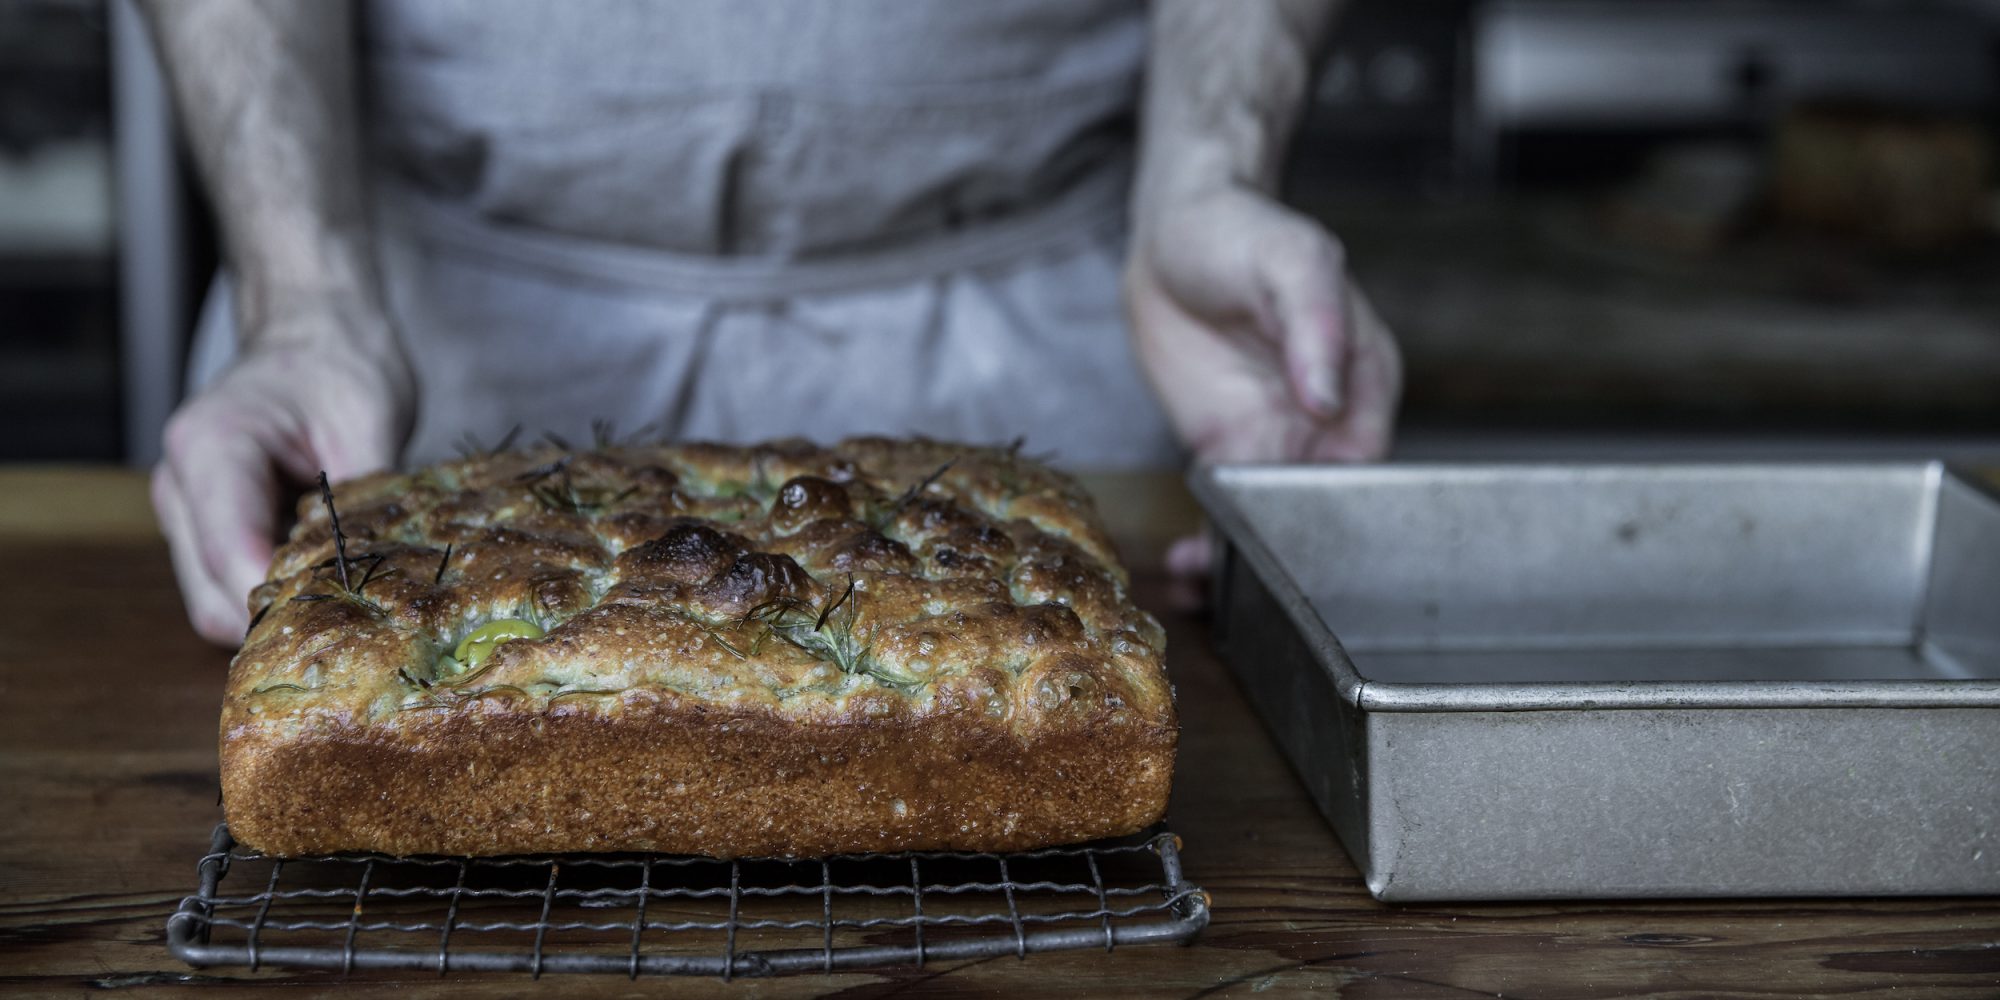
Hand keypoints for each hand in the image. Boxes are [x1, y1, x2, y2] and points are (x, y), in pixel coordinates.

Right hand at [152, 309, 413, 644]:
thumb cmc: (340, 367)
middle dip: (282, 622)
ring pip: (216, 605)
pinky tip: (327, 587)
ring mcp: (184, 511)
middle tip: (358, 628)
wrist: (315, 339)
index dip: (285, 603)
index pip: (233, 555)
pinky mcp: (203, 530)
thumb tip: (375, 579)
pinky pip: (229, 589)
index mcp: (211, 447)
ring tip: (347, 605)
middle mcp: (180, 486)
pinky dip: (275, 599)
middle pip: (215, 599)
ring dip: (277, 616)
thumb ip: (362, 505)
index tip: (344, 623)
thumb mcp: (370, 425)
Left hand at [1125, 185, 1402, 605]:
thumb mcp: (1290, 262)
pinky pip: (1223, 503)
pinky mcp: (1224, 443)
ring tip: (1212, 589)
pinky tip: (1188, 566)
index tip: (1298, 536)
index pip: (1362, 465)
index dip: (1333, 503)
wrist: (1174, 230)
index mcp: (1361, 382)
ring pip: (1267, 513)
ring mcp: (1272, 435)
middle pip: (1315, 502)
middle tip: (1252, 585)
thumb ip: (1314, 326)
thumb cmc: (1246, 232)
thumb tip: (1325, 398)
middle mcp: (1323, 421)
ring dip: (1244, 556)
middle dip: (1287, 548)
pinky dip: (1209, 537)